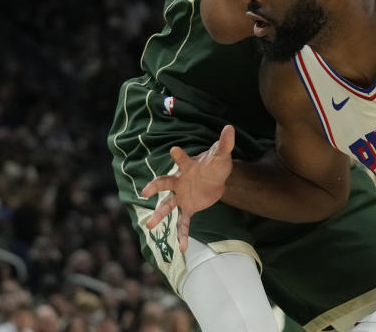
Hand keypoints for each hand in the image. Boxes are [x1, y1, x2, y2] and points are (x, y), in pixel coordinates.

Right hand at [141, 125, 234, 252]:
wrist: (216, 178)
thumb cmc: (215, 163)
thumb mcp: (222, 155)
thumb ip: (225, 143)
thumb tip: (230, 127)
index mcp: (188, 166)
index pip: (182, 160)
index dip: (179, 155)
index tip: (174, 149)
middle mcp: (180, 181)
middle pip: (165, 183)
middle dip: (156, 186)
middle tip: (145, 192)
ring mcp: (181, 196)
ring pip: (167, 206)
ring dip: (159, 215)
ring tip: (150, 226)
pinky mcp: (188, 208)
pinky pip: (182, 222)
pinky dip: (182, 234)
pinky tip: (181, 248)